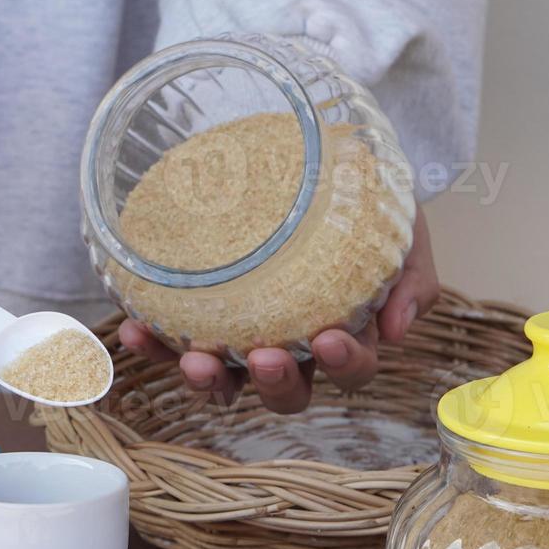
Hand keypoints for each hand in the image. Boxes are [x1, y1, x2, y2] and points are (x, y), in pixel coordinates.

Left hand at [120, 206, 441, 413]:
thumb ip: (411, 275)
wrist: (314, 156)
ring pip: (226, 382)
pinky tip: (137, 331)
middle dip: (275, 383)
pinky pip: (173, 343)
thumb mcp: (400, 227)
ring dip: (209, 381)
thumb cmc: (361, 201)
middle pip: (288, 392)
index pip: (351, 369)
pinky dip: (154, 345)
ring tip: (195, 360)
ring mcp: (241, 338)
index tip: (331, 339)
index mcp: (344, 334)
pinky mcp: (198, 317)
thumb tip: (397, 328)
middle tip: (263, 357)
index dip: (345, 365)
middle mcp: (291, 348)